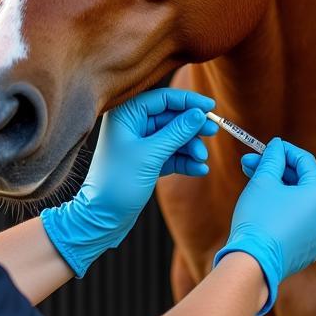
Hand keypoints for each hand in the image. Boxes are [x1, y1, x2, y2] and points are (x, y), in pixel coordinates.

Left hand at [41, 88, 217, 276]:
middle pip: (170, 117)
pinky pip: (170, 155)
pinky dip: (184, 160)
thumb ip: (176, 132)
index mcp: (125, 115)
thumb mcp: (151, 155)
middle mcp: (131, 125)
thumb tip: (199, 114)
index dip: (188, 101)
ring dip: (190, 146)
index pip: (162, 98)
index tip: (211, 108)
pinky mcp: (146, 162)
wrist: (102, 218)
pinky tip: (199, 169)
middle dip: (192, 127)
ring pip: (173, 137)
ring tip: (201, 159)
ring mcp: (139, 144)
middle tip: (213, 132)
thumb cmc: (119, 182)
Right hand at [213, 139, 315, 315]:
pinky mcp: (309, 250)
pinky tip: (263, 210)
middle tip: (249, 164)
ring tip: (254, 186)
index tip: (266, 147)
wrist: (253, 263)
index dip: (283, 150)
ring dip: (279, 191)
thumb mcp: (263, 181)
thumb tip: (277, 147)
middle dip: (276, 171)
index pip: (305, 161)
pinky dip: (284, 213)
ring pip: (300, 204)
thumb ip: (272, 158)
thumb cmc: (258, 218)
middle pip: (302, 183)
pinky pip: (298, 223)